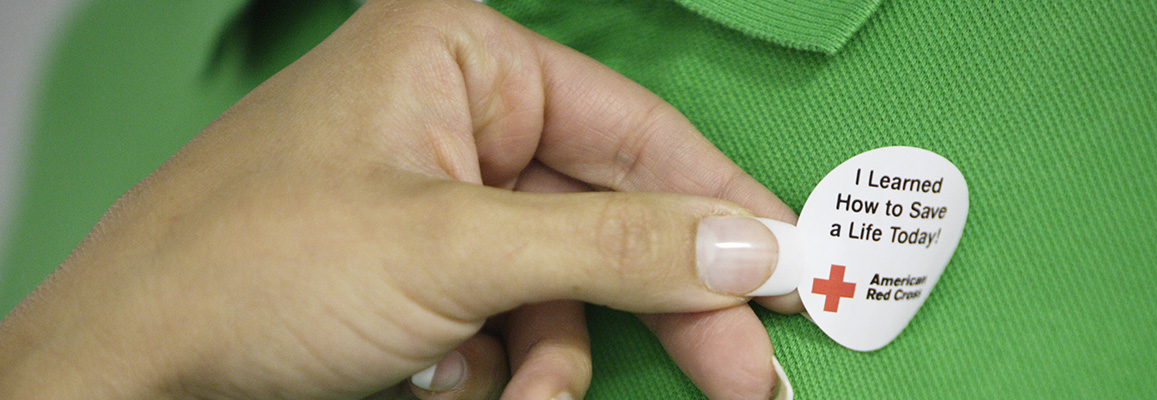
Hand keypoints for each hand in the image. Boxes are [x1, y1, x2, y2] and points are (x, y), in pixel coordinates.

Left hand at [0, 0, 799, 398]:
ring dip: (557, 355)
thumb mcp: (457, 252)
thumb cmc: (246, 268)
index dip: (724, 203)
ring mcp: (436, 193)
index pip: (635, 128)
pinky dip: (506, 367)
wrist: (122, 372)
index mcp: (459, 57)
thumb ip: (613, 250)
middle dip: (665, 301)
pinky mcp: (419, 263)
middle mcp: (454, 114)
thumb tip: (745, 244)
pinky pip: (511, 316)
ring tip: (525, 398)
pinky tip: (463, 388)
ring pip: (563, 281)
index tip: (795, 265)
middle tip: (746, 373)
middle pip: (609, 211)